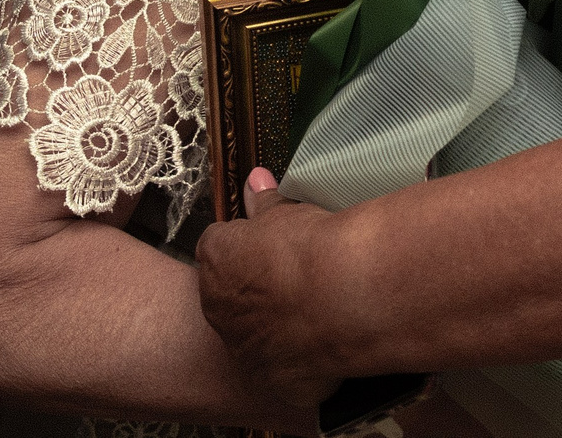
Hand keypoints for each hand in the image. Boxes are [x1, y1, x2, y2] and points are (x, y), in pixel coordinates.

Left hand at [197, 168, 347, 427]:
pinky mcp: (274, 381)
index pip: (218, 249)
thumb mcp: (287, 212)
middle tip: (295, 277)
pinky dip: (301, 361)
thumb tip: (255, 180)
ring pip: (254, 337)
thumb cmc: (313, 248)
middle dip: (256, 289)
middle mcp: (218, 310)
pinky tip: (326, 342)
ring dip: (275, 326)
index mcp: (216, 262)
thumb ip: (265, 202)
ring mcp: (244, 351)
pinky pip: (284, 372)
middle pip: (230, 296)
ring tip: (316, 309)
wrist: (345, 297)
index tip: (271, 246)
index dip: (246, 246)